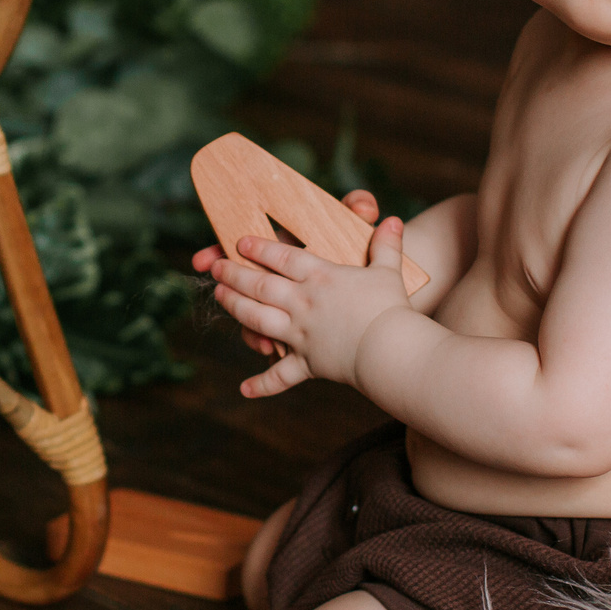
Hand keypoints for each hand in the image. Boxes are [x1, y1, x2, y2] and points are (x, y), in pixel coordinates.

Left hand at [207, 209, 412, 397]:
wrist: (391, 350)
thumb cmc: (390, 308)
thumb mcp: (388, 271)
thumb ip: (386, 245)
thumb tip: (393, 221)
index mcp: (320, 277)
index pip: (281, 257)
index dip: (259, 248)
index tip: (239, 242)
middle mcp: (302, 302)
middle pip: (260, 284)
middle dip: (235, 273)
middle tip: (217, 267)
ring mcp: (300, 333)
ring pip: (257, 318)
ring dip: (234, 306)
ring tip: (219, 296)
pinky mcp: (306, 363)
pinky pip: (280, 375)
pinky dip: (262, 383)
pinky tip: (243, 388)